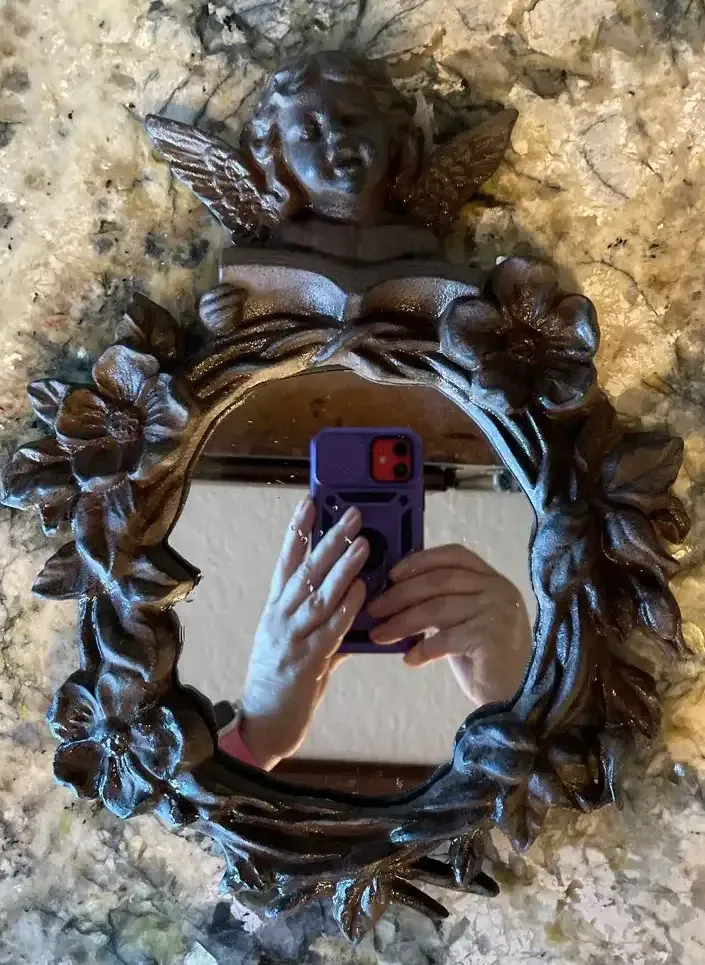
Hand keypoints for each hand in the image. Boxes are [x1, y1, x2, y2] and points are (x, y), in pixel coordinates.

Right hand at [240, 497, 368, 769]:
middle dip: (329, 539)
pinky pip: (328, 631)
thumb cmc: (281, 683)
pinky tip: (362, 592)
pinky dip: (346, 609)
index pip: (287, 560)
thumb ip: (327, 623)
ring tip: (363, 544)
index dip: (297, 530)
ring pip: (318, 595)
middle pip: (305, 570)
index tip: (311, 502)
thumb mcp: (299, 644)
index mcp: (276, 609)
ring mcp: (291, 639)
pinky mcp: (305, 663)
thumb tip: (356, 603)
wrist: (261, 725)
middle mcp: (280, 618)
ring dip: (342, 568)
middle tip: (352, 515)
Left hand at [368, 544, 531, 708]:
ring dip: (402, 622)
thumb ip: (443, 601)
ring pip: (437, 608)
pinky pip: (445, 638)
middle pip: (439, 580)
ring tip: (380, 635)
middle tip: (373, 609)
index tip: (392, 574)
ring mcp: (497, 611)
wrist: (515, 697)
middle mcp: (499, 589)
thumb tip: (394, 593)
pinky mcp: (491, 636)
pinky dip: (423, 649)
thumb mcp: (464, 621)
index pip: (455, 555)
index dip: (420, 560)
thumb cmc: (484, 660)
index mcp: (492, 579)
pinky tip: (409, 660)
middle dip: (400, 594)